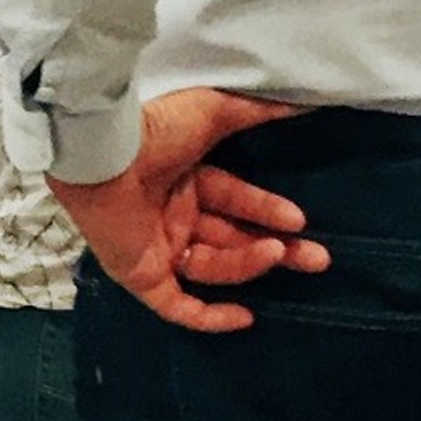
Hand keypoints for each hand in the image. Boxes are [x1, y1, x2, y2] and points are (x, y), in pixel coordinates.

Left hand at [46, 89, 324, 332]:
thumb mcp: (212, 114)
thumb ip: (256, 112)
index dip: (268, 211)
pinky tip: (245, 316)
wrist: (104, 153)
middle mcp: (171, 215)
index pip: (236, 202)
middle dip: (276, 251)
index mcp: (185, 180)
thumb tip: (300, 103)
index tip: (300, 220)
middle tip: (317, 259)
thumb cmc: (155, 130)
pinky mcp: (140, 275)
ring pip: (212, 268)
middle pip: (231, 241)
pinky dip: (209, 317)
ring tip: (277, 252)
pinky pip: (176, 307)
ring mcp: (155, 248)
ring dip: (249, 264)